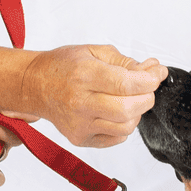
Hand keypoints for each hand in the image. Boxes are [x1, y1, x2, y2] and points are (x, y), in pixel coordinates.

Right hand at [7, 45, 166, 148]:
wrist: (34, 86)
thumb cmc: (61, 67)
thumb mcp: (94, 52)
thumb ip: (126, 62)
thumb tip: (153, 70)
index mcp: (84, 76)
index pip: (127, 84)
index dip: (150, 80)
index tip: (156, 74)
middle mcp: (80, 102)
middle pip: (129, 109)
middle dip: (147, 97)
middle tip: (146, 88)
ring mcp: (80, 124)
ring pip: (125, 127)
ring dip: (136, 113)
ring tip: (129, 100)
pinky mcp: (80, 138)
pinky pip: (116, 138)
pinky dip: (123, 125)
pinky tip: (114, 112)